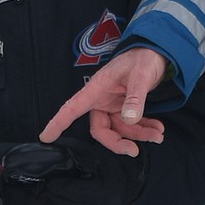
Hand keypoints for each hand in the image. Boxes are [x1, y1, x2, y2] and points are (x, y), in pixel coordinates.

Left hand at [0, 139, 144, 204]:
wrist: (119, 191)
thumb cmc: (105, 171)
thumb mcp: (94, 157)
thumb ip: (73, 154)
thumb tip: (48, 150)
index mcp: (98, 192)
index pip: (66, 190)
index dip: (53, 183)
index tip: (48, 178)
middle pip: (56, 203)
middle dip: (42, 193)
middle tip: (34, 186)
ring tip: (30, 196)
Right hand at [41, 48, 168, 156]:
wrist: (156, 53)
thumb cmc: (143, 58)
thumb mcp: (141, 75)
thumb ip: (135, 97)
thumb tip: (129, 119)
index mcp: (97, 88)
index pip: (72, 108)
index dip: (58, 123)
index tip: (45, 137)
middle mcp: (102, 99)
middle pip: (100, 129)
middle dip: (118, 142)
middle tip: (135, 151)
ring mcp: (113, 105)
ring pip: (119, 129)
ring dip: (138, 135)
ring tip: (158, 134)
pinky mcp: (124, 108)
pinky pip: (129, 124)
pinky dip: (143, 129)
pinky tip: (157, 128)